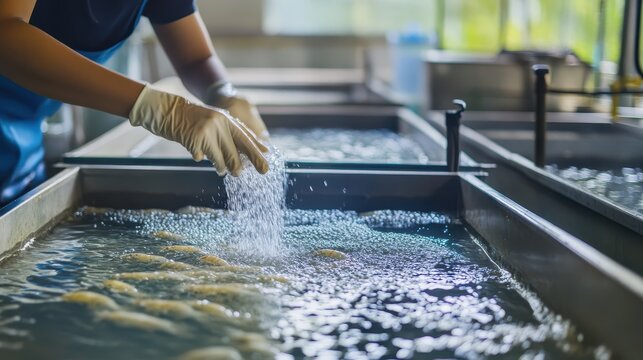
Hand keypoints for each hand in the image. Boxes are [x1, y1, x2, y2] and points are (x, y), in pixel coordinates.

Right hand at [129, 84, 267, 175]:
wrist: (167, 110)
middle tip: (243, 174)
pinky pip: (202, 157)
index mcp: (226, 119)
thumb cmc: (192, 119)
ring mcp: (208, 131)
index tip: (266, 159)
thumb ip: (228, 134)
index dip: (256, 149)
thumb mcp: (213, 121)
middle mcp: (220, 123)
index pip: (246, 136)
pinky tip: (197, 154)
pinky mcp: (195, 139)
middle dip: (243, 164)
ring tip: (223, 170)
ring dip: (222, 167)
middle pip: (237, 150)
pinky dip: (200, 158)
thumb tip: (245, 153)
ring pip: (222, 158)